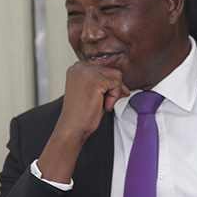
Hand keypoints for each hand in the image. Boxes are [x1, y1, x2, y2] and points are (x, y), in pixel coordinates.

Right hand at [37, 61, 130, 182]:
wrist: (72, 130)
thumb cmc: (83, 117)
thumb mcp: (93, 95)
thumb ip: (103, 84)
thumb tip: (124, 82)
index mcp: (78, 67)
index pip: (109, 71)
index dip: (110, 88)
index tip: (98, 101)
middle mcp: (79, 65)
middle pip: (115, 72)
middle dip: (113, 91)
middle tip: (98, 104)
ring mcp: (86, 72)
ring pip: (118, 78)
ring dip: (113, 95)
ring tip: (97, 105)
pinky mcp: (93, 80)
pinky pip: (117, 85)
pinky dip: (113, 98)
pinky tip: (99, 106)